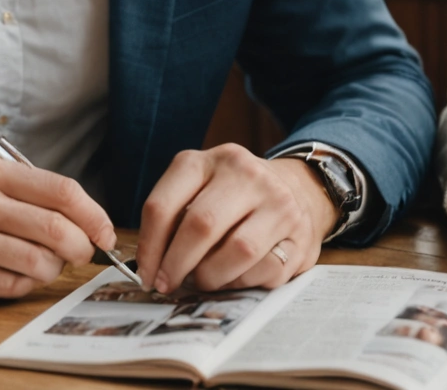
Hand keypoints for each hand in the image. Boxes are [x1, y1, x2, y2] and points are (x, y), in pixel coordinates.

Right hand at [0, 150, 115, 303]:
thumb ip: (20, 184)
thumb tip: (79, 212)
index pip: (61, 191)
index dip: (93, 215)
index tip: (104, 231)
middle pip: (56, 229)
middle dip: (81, 247)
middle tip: (83, 252)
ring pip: (37, 264)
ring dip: (52, 269)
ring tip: (43, 263)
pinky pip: (9, 288)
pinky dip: (23, 284)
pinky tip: (14, 275)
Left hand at [135, 144, 333, 293]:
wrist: (299, 189)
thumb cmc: (236, 198)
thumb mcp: (202, 189)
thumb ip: (175, 218)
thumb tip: (151, 267)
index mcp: (210, 161)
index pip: (163, 205)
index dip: (148, 247)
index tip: (146, 274)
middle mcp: (247, 174)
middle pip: (200, 225)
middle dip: (176, 265)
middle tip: (167, 284)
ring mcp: (279, 202)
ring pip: (236, 251)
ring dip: (212, 277)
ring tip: (206, 279)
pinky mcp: (301, 234)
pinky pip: (264, 271)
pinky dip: (243, 282)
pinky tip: (237, 276)